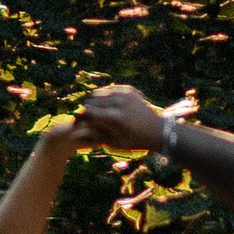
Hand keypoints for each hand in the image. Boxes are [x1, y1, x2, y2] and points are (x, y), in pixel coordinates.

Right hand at [72, 83, 192, 150]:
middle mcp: (119, 104)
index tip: (80, 120)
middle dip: (87, 107)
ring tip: (93, 109)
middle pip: (93, 101)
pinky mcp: (130, 90)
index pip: (88, 111)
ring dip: (94, 100)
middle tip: (85, 115)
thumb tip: (76, 131)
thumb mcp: (114, 143)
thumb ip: (95, 136)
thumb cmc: (134, 141)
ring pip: (100, 93)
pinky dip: (105, 95)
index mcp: (115, 119)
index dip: (81, 115)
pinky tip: (104, 102)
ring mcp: (125, 95)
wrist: (158, 131)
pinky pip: (110, 89)